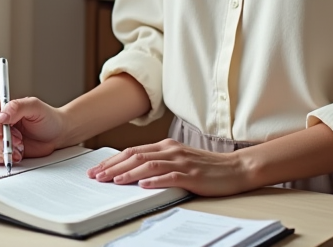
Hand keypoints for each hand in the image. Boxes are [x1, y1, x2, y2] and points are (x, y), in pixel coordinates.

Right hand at [0, 96, 67, 164]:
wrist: (57, 135)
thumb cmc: (47, 118)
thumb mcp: (35, 106)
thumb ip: (17, 107)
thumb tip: (1, 117)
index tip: (3, 129)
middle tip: (17, 140)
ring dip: (2, 150)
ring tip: (19, 147)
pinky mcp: (2, 151)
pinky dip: (4, 158)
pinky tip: (18, 154)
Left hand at [87, 139, 255, 196]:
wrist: (236, 168)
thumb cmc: (207, 167)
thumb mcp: (179, 160)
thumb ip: (159, 162)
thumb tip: (133, 172)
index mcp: (167, 146)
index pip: (133, 151)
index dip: (113, 160)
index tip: (98, 169)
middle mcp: (172, 151)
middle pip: (136, 156)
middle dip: (113, 167)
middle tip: (96, 176)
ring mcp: (182, 162)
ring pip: (149, 165)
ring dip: (128, 173)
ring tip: (113, 181)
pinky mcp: (192, 176)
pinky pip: (170, 177)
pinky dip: (155, 181)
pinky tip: (143, 186)